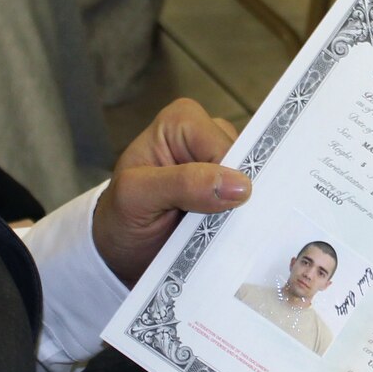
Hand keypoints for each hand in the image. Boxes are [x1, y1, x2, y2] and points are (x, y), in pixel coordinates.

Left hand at [93, 98, 248, 283]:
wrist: (121, 250)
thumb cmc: (120, 215)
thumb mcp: (136, 197)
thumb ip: (182, 184)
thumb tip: (239, 184)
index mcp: (181, 121)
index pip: (224, 148)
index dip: (222, 181)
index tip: (201, 209)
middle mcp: (205, 135)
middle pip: (244, 163)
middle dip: (233, 196)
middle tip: (207, 224)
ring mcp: (219, 163)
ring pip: (251, 184)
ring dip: (238, 212)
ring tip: (208, 229)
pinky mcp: (228, 189)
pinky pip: (251, 203)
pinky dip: (240, 221)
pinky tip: (222, 233)